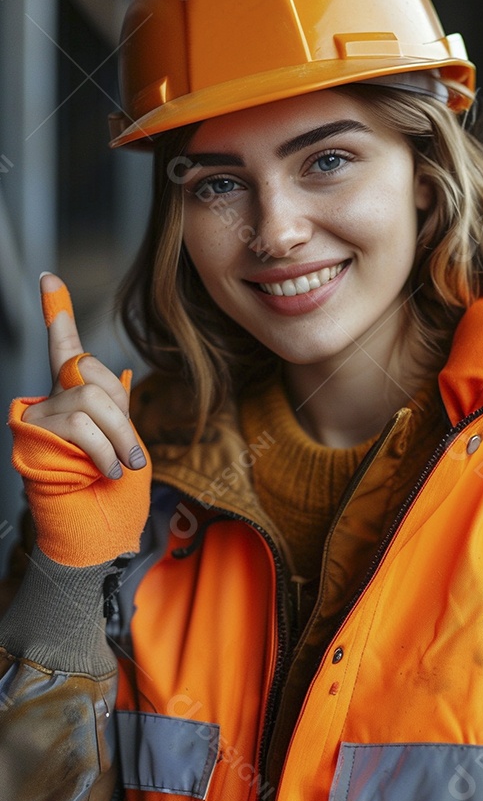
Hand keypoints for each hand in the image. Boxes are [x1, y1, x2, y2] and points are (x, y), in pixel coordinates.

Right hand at [22, 274, 145, 478]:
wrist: (94, 524)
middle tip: (131, 450)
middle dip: (121, 413)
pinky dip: (103, 449)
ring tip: (125, 465)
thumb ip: (114, 406)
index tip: (47, 276)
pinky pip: (79, 424)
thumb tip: (118, 379)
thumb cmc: (109, 485)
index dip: (57, 311)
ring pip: (88, 400)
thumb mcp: (120, 437)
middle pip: (91, 375)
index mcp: (74, 394)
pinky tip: (109, 470)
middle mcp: (49, 398)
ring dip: (118, 436)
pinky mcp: (33, 434)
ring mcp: (38, 416)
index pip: (64, 346)